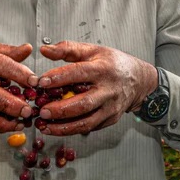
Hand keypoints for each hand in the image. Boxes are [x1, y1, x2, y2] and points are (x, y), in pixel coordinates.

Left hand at [36, 41, 155, 135]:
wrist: (138, 80)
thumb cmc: (112, 63)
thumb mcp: (92, 50)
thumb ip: (67, 49)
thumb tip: (44, 50)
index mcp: (103, 69)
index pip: (79, 73)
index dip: (59, 78)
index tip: (41, 82)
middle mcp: (108, 90)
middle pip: (84, 103)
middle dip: (60, 109)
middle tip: (41, 111)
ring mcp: (111, 107)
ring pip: (86, 122)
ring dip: (64, 127)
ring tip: (45, 126)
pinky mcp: (110, 119)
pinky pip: (89, 127)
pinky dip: (71, 130)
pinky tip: (57, 129)